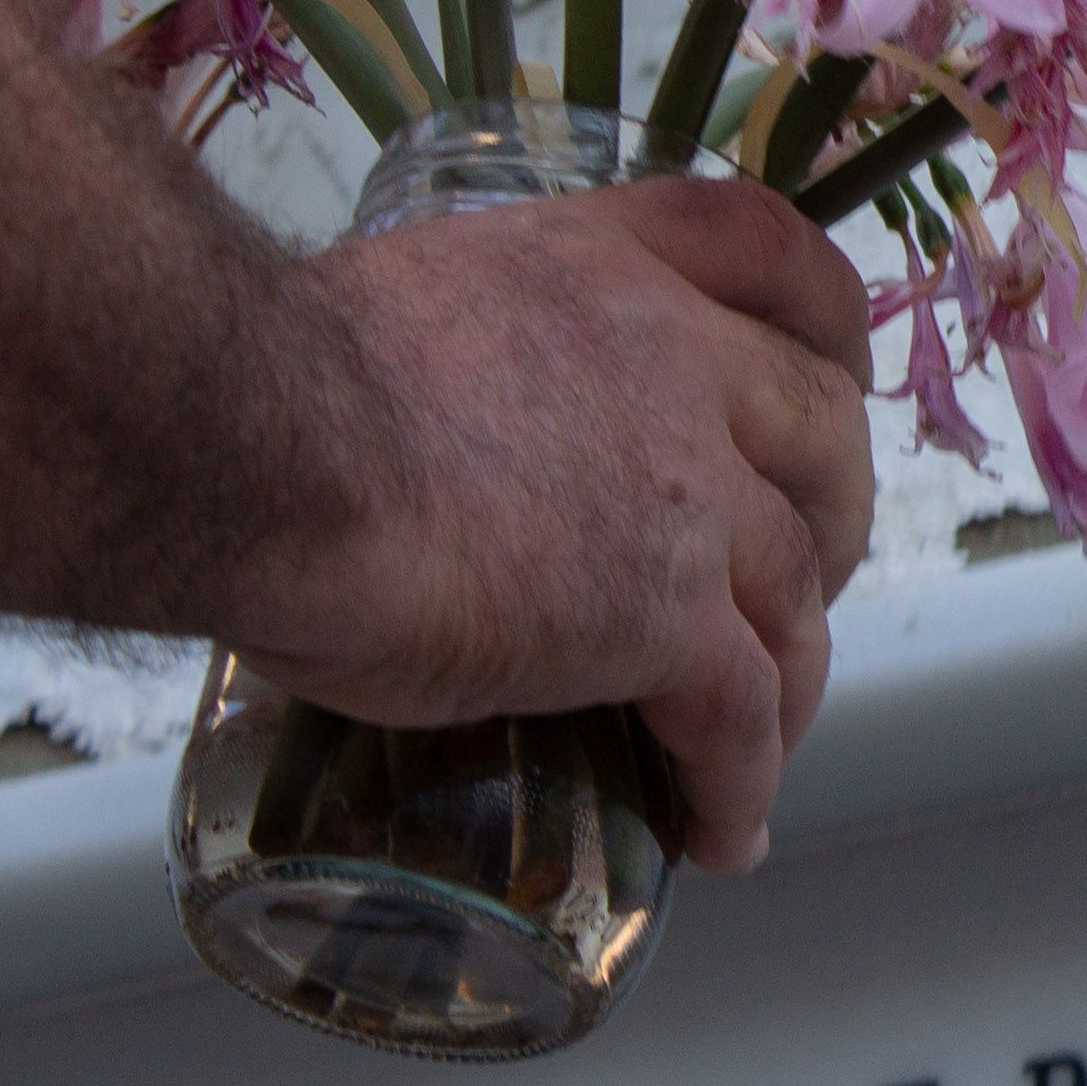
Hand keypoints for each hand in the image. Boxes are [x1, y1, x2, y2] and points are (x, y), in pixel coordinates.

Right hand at [238, 175, 875, 874]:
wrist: (252, 444)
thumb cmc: (264, 378)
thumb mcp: (398, 308)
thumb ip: (462, 355)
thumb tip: (410, 431)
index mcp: (604, 261)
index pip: (766, 252)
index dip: (820, 322)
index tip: (832, 372)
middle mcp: (672, 355)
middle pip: (821, 428)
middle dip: (834, 509)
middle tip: (803, 579)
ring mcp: (683, 486)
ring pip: (799, 584)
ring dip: (798, 668)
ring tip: (768, 734)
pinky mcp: (660, 612)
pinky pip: (738, 712)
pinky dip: (741, 782)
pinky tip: (721, 832)